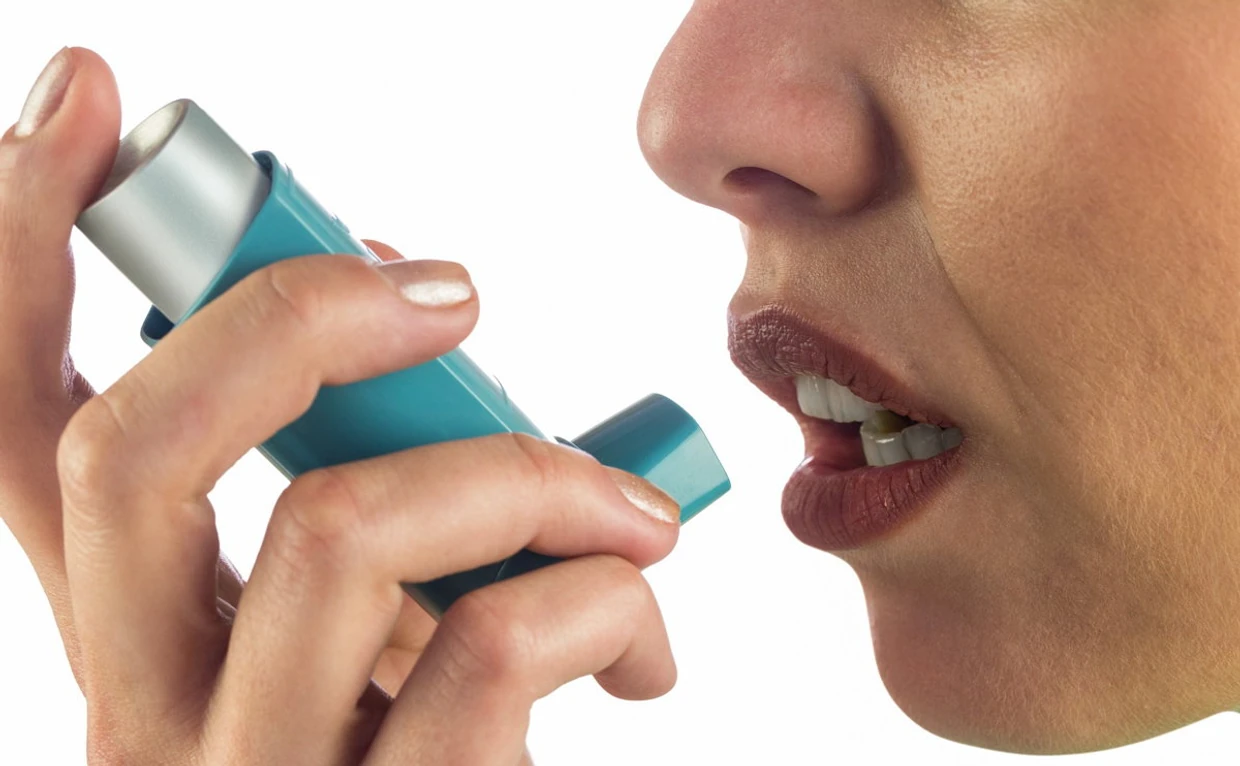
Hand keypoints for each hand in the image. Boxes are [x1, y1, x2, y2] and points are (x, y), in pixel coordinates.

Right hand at [1, 48, 681, 764]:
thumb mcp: (376, 636)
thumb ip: (375, 516)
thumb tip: (425, 348)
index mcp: (142, 641)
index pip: (22, 432)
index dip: (14, 256)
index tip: (83, 102)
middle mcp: (152, 712)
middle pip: (134, 457)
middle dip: (292, 318)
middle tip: (449, 289)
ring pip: (338, 534)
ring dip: (520, 472)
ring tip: (628, 512)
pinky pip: (489, 650)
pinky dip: (599, 593)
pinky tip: (639, 621)